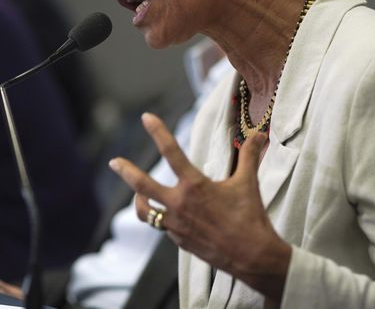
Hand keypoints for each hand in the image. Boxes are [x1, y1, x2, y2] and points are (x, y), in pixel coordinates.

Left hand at [109, 113, 290, 300]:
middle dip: (126, 171)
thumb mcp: (248, 182)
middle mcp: (179, 204)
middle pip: (142, 185)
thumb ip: (249, 156)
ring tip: (139, 195)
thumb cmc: (250, 217)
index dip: (158, 132)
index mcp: (194, 186)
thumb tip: (259, 135)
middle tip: (114, 162)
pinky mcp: (179, 241)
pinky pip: (164, 227)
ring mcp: (176, 225)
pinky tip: (171, 216)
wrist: (252, 256)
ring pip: (146, 211)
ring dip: (139, 201)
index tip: (146, 118)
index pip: (171, 152)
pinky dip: (164, 218)